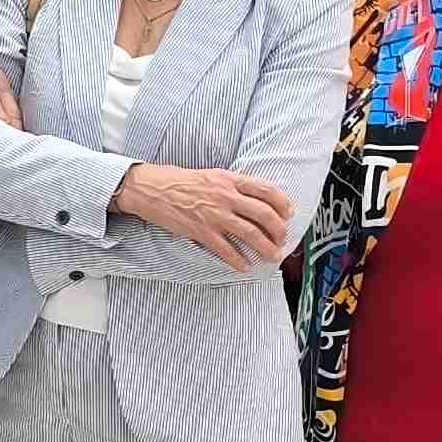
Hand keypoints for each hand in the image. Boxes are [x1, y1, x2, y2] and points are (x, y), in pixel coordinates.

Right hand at [110, 164, 294, 270]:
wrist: (152, 189)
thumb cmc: (179, 181)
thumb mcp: (212, 175)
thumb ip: (233, 186)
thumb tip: (254, 201)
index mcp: (229, 180)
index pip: (266, 190)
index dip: (282, 203)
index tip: (289, 213)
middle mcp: (225, 196)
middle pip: (264, 214)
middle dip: (278, 230)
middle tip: (282, 239)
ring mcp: (214, 215)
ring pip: (250, 234)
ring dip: (265, 247)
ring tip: (271, 255)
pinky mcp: (201, 231)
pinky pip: (225, 249)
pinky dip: (237, 260)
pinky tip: (244, 266)